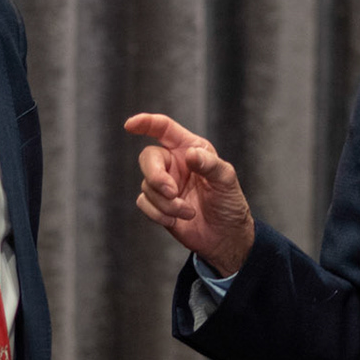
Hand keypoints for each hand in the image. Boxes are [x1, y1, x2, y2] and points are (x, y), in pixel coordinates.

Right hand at [124, 112, 254, 274]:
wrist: (225, 237)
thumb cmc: (230, 203)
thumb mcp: (226, 181)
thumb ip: (209, 165)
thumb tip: (190, 155)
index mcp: (190, 149)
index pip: (164, 129)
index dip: (146, 123)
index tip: (130, 125)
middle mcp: (174, 163)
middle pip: (148, 158)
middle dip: (156, 176)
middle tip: (171, 192)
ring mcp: (164, 184)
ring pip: (147, 185)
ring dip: (166, 203)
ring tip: (188, 212)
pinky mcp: (158, 205)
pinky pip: (144, 203)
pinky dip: (159, 214)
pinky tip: (176, 220)